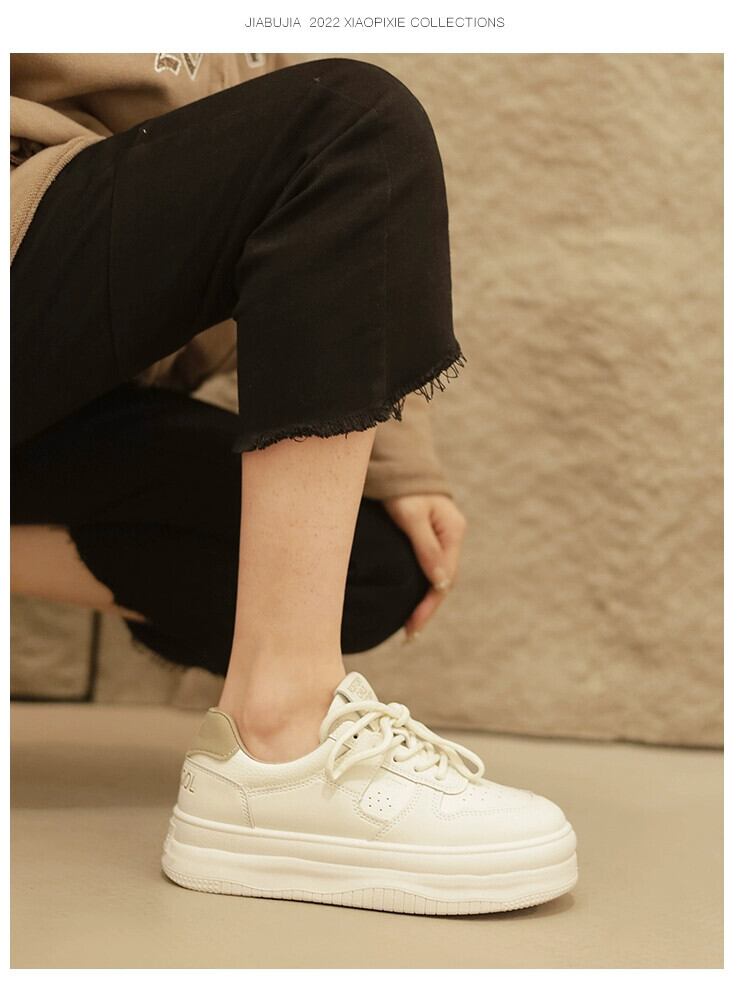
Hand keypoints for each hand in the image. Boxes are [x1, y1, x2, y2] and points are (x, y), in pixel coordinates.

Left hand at [382, 493, 466, 639]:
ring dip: (424, 601)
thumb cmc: (402, 487)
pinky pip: (428, 567)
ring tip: (409, 626)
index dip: (428, 606)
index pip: (444, 579)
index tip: (411, 628)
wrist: (397, 463)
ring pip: (436, 576)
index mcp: (453, 532)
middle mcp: (451, 536)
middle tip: (409, 636)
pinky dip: (420, 586)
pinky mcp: (429, 536)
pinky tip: (409, 599)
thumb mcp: (411, 516)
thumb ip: (425, 548)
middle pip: (443, 582)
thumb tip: (440, 584)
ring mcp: (442, 536)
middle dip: (426, 609)